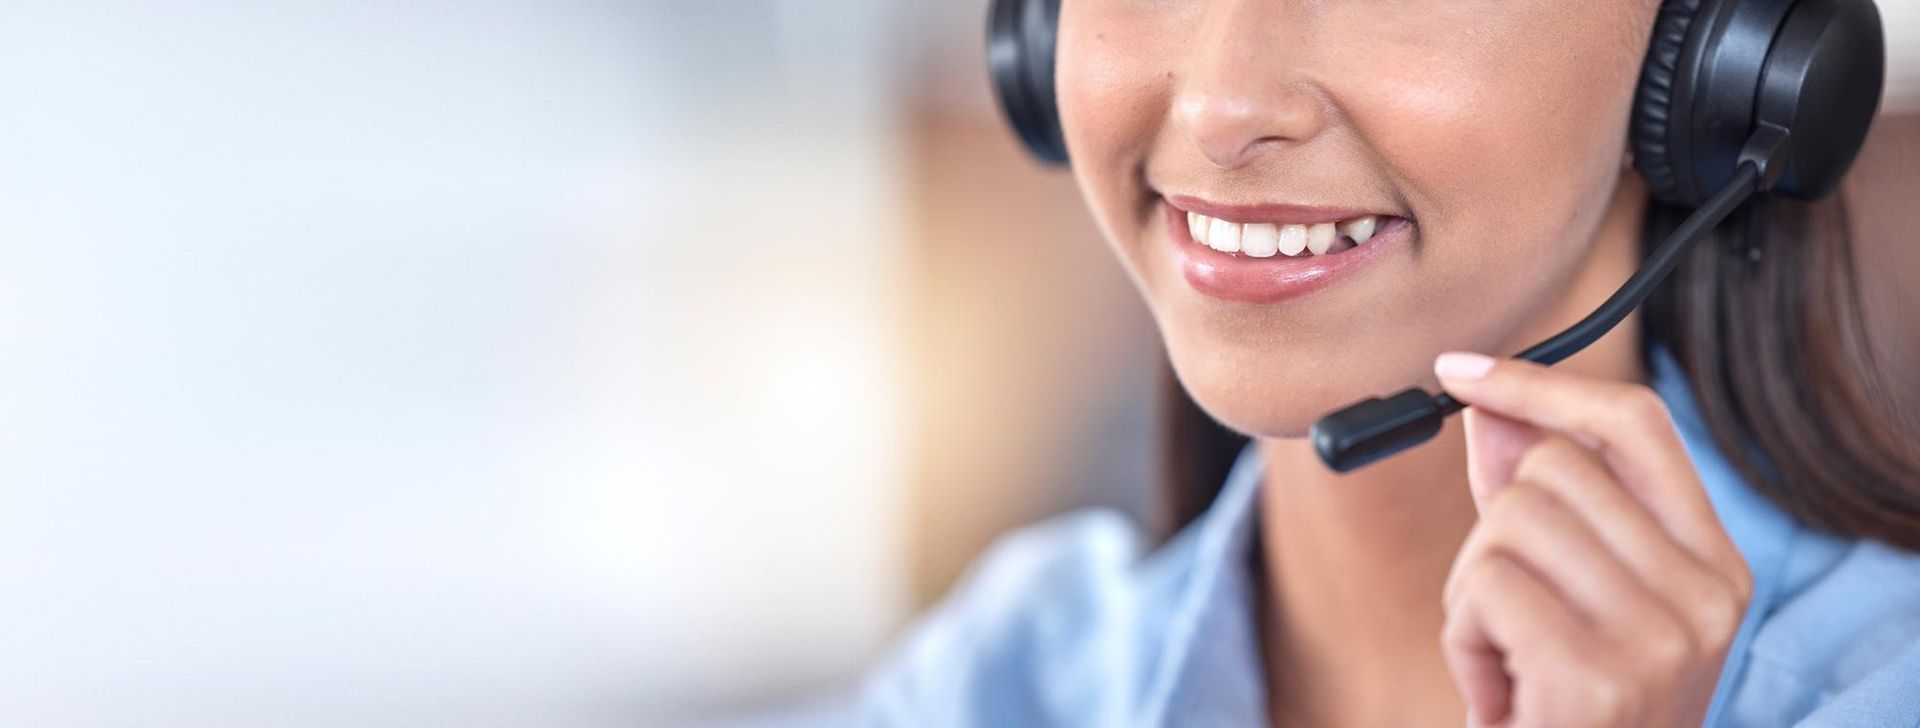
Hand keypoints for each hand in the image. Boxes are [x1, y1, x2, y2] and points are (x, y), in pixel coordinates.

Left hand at [1433, 353, 1753, 727]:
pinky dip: (1463, 637)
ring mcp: (1659, 636)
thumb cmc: (1562, 707)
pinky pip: (1483, 584)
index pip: (1636, 426)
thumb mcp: (1563, 595)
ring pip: (1507, 521)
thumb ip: (1534, 498)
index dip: (1542, 385)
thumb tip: (1490, 403)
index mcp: (1713, 567)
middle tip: (1512, 618)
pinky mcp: (1595, 672)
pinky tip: (1500, 692)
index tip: (1461, 372)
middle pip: (1550, 470)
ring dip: (1473, 591)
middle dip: (1493, 534)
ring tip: (1510, 659)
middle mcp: (1705, 596)